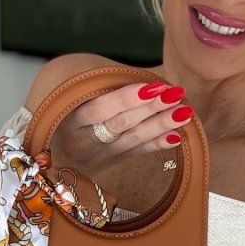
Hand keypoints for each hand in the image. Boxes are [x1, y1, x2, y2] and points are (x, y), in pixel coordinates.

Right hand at [55, 81, 194, 168]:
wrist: (60, 137)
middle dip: (151, 109)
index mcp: (68, 119)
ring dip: (160, 125)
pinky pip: (137, 152)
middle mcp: (79, 142)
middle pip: (120, 124)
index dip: (127, 98)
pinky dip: (157, 144)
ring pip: (132, 139)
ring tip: (184, 112)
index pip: (100, 109)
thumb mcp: (81, 89)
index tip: (155, 86)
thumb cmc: (74, 102)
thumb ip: (109, 85)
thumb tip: (149, 82)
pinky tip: (177, 136)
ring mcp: (96, 156)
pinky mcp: (110, 163)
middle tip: (176, 95)